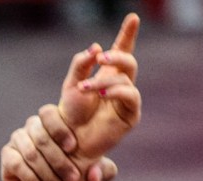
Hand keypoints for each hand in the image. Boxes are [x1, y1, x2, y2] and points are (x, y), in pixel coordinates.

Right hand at [1, 107, 118, 180]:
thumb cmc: (72, 176)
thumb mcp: (91, 173)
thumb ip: (102, 171)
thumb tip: (94, 175)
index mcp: (54, 121)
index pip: (49, 113)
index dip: (60, 129)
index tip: (73, 148)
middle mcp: (34, 126)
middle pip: (42, 138)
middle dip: (59, 161)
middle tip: (73, 179)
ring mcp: (18, 139)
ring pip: (31, 153)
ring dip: (48, 175)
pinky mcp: (7, 155)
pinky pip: (17, 164)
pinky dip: (32, 180)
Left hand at [58, 13, 141, 161]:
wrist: (69, 141)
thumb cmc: (70, 115)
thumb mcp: (71, 85)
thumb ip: (80, 65)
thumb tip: (95, 47)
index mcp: (107, 74)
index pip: (121, 50)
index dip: (127, 34)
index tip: (133, 17)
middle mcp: (120, 84)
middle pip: (128, 61)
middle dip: (116, 56)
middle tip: (101, 57)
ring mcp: (127, 98)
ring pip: (125, 78)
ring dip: (104, 80)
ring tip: (85, 87)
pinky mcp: (130, 114)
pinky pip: (131, 95)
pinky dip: (116, 91)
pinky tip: (102, 94)